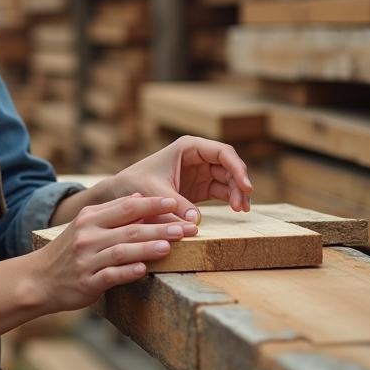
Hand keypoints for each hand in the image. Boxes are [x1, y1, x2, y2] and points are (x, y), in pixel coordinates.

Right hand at [33, 194, 197, 311]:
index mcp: (89, 218)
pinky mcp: (87, 282)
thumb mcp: (85, 225)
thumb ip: (112, 211)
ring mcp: (86, 259)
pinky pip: (110, 276)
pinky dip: (127, 273)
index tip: (175, 204)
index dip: (152, 205)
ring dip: (146, 249)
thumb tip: (139, 197)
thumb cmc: (68, 251)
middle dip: (159, 228)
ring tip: (169, 247)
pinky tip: (143, 270)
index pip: (126, 207)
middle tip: (185, 229)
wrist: (39, 279)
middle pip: (129, 229)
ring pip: (121, 251)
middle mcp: (87, 236)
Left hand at [109, 136, 252, 223]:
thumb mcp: (155, 193)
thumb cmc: (136, 184)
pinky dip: (231, 199)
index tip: (246, 186)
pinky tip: (237, 209)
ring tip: (241, 210)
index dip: (237, 168)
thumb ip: (176, 205)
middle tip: (243, 206)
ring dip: (237, 193)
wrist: (122, 192)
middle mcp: (198, 156)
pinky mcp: (200, 187)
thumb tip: (197, 222)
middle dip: (239, 184)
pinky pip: (222, 191)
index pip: (222, 152)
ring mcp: (201, 172)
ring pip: (228, 180)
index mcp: (189, 147)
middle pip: (229, 166)